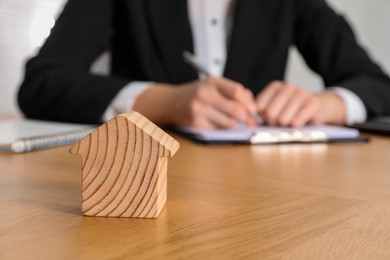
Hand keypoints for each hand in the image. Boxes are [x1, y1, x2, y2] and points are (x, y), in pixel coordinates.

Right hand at [133, 76, 256, 128]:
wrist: (171, 102)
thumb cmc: (196, 94)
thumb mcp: (212, 85)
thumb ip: (233, 92)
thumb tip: (252, 108)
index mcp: (211, 82)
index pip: (237, 91)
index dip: (248, 102)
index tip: (252, 109)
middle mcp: (204, 94)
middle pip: (235, 109)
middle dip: (244, 116)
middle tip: (246, 118)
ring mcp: (199, 110)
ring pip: (229, 122)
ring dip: (234, 123)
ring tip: (229, 119)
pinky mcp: (196, 124)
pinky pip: (218, 129)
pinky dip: (222, 127)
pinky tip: (217, 122)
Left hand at [256, 81, 345, 126]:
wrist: (316, 109)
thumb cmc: (290, 111)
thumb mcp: (273, 109)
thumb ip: (260, 113)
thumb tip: (248, 120)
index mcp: (275, 87)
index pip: (259, 106)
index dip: (262, 117)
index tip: (268, 119)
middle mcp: (288, 87)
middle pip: (270, 113)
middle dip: (273, 123)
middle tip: (280, 123)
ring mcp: (302, 93)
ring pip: (283, 118)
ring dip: (285, 126)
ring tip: (289, 122)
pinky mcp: (313, 103)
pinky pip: (296, 121)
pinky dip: (295, 127)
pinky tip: (298, 123)